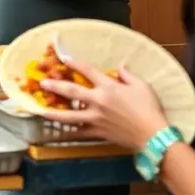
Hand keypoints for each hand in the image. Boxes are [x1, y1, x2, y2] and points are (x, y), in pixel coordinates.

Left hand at [39, 58, 169, 150]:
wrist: (153, 135)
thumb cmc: (149, 109)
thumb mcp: (142, 86)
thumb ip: (128, 75)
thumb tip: (121, 65)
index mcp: (108, 88)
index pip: (88, 71)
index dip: (75, 63)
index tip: (63, 58)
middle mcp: (98, 102)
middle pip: (72, 92)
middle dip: (56, 87)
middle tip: (42, 83)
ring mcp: (96, 119)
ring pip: (70, 116)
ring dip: (54, 113)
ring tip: (41, 111)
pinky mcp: (98, 133)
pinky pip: (80, 133)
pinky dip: (70, 133)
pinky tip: (60, 133)